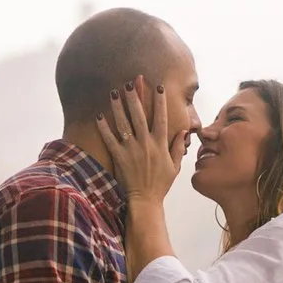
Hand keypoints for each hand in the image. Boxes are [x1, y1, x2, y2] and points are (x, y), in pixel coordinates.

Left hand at [96, 75, 182, 202]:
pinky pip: (110, 140)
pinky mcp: (119, 157)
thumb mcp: (175, 166)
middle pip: (139, 116)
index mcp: (160, 144)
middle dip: (135, 97)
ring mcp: (132, 150)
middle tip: (130, 82)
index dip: (159, 101)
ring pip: (123, 124)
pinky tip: (98, 116)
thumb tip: (184, 131)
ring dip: (118, 107)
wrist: (145, 201)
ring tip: (113, 92)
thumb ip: (178, 147)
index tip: (158, 86)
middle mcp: (146, 144)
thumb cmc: (161, 183)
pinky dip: (104, 128)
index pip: (161, 117)